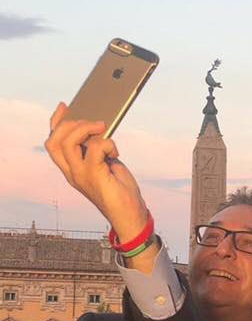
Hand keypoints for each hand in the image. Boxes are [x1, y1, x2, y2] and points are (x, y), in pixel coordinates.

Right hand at [44, 102, 149, 245]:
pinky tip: (115, 151)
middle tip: (93, 122)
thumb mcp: (105, 163)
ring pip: (68, 142)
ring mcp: (80, 175)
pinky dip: (107, 143)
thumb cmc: (119, 189)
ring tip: (103, 128)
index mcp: (71, 169)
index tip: (64, 106)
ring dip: (86, 128)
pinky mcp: (94, 176)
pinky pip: (95, 148)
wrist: (129, 214)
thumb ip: (96, 148)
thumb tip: (97, 126)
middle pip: (55, 141)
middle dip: (71, 123)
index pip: (53, 143)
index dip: (56, 122)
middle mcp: (71, 172)